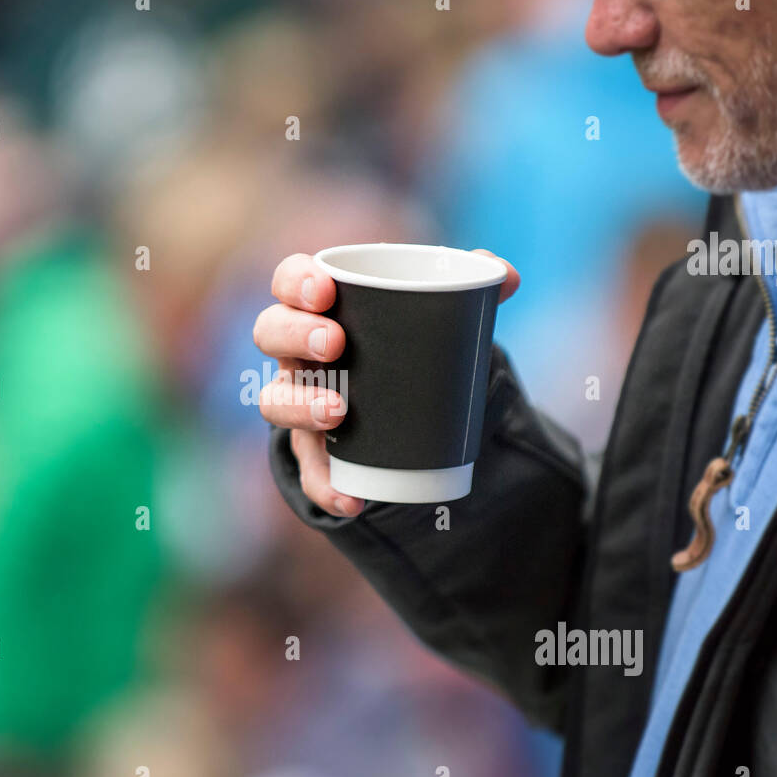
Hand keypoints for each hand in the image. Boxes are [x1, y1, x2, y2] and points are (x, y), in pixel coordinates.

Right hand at [254, 249, 519, 517]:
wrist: (397, 404)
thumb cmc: (403, 342)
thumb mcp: (432, 313)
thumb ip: (466, 290)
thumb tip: (506, 276)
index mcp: (319, 305)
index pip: (288, 281)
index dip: (296, 282)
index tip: (325, 290)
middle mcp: (296, 351)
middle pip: (270, 332)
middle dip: (295, 336)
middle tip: (335, 344)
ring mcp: (298, 399)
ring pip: (274, 400)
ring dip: (299, 405)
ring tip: (339, 412)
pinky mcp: (313, 449)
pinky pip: (308, 471)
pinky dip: (326, 486)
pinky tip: (353, 499)